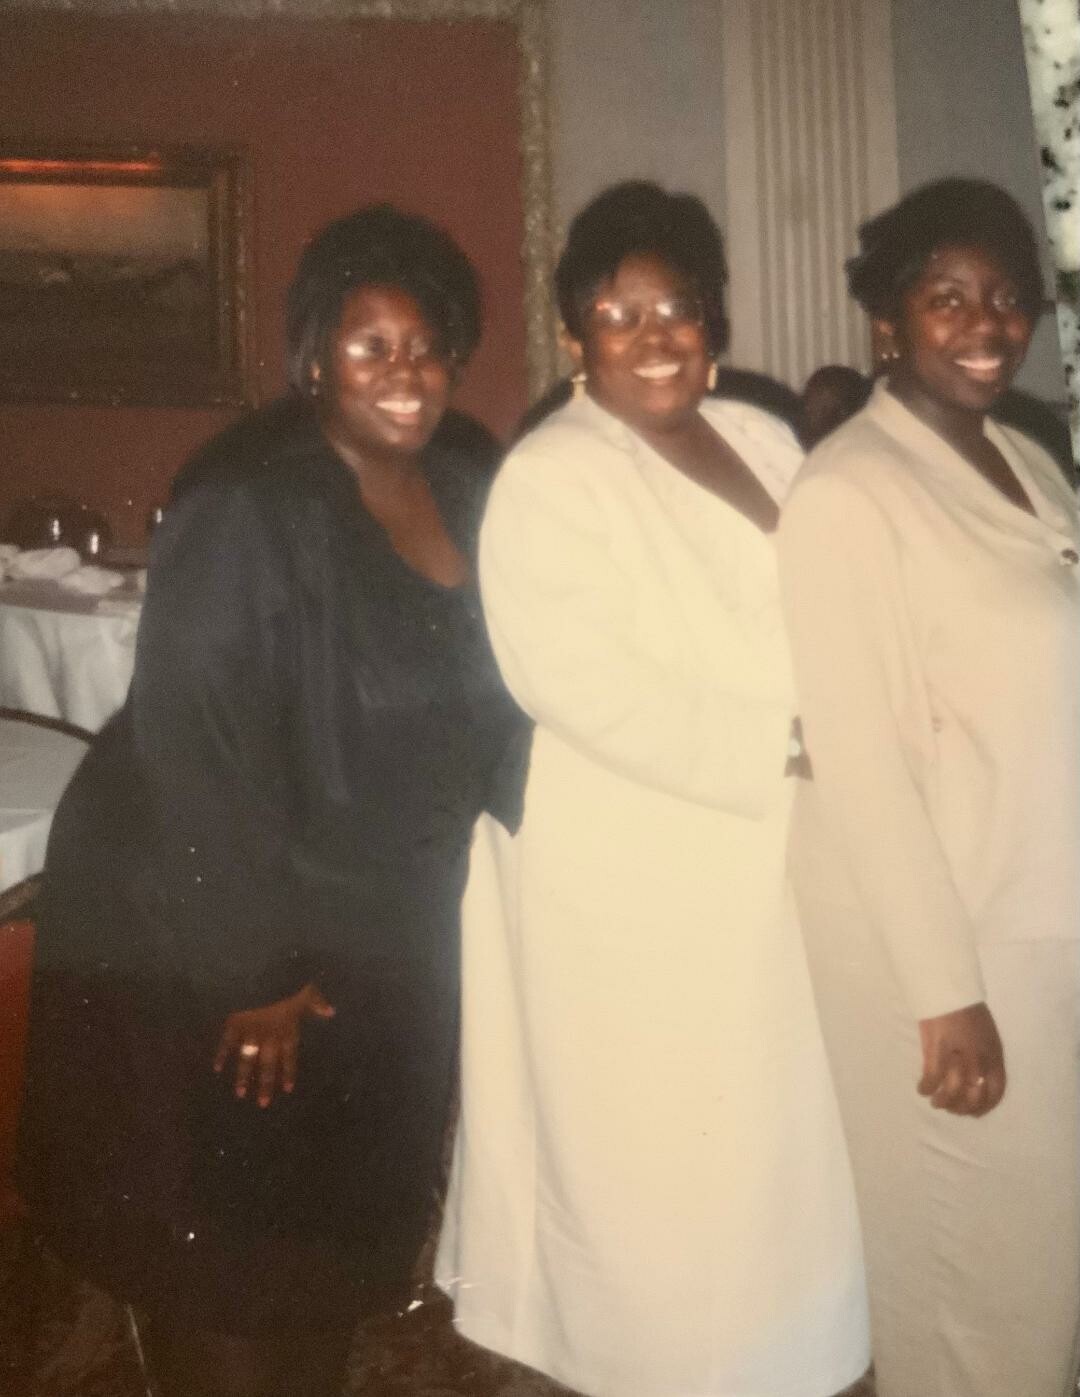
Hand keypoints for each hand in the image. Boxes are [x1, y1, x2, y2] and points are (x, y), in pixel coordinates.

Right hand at [214, 982, 334, 1106]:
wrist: (264, 974)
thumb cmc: (288, 981)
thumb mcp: (307, 990)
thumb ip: (317, 1003)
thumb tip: (332, 1012)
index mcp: (287, 1029)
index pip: (289, 1056)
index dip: (289, 1072)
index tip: (287, 1090)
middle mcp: (269, 1036)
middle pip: (268, 1065)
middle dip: (265, 1084)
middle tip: (262, 1104)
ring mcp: (250, 1032)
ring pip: (247, 1060)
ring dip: (243, 1077)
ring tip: (240, 1095)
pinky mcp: (234, 1024)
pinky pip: (226, 1043)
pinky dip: (221, 1055)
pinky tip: (216, 1068)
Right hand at [917, 1001, 1005, 1116]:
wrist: (948, 986)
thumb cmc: (965, 1008)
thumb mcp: (985, 1034)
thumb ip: (984, 1056)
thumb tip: (975, 1078)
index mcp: (994, 1054)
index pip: (996, 1091)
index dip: (985, 1107)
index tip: (973, 1113)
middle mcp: (980, 1058)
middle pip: (974, 1096)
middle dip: (962, 1108)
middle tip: (950, 1108)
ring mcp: (959, 1054)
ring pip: (953, 1091)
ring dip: (943, 1101)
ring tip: (935, 1101)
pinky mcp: (938, 1049)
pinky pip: (932, 1077)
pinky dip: (926, 1087)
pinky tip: (922, 1088)